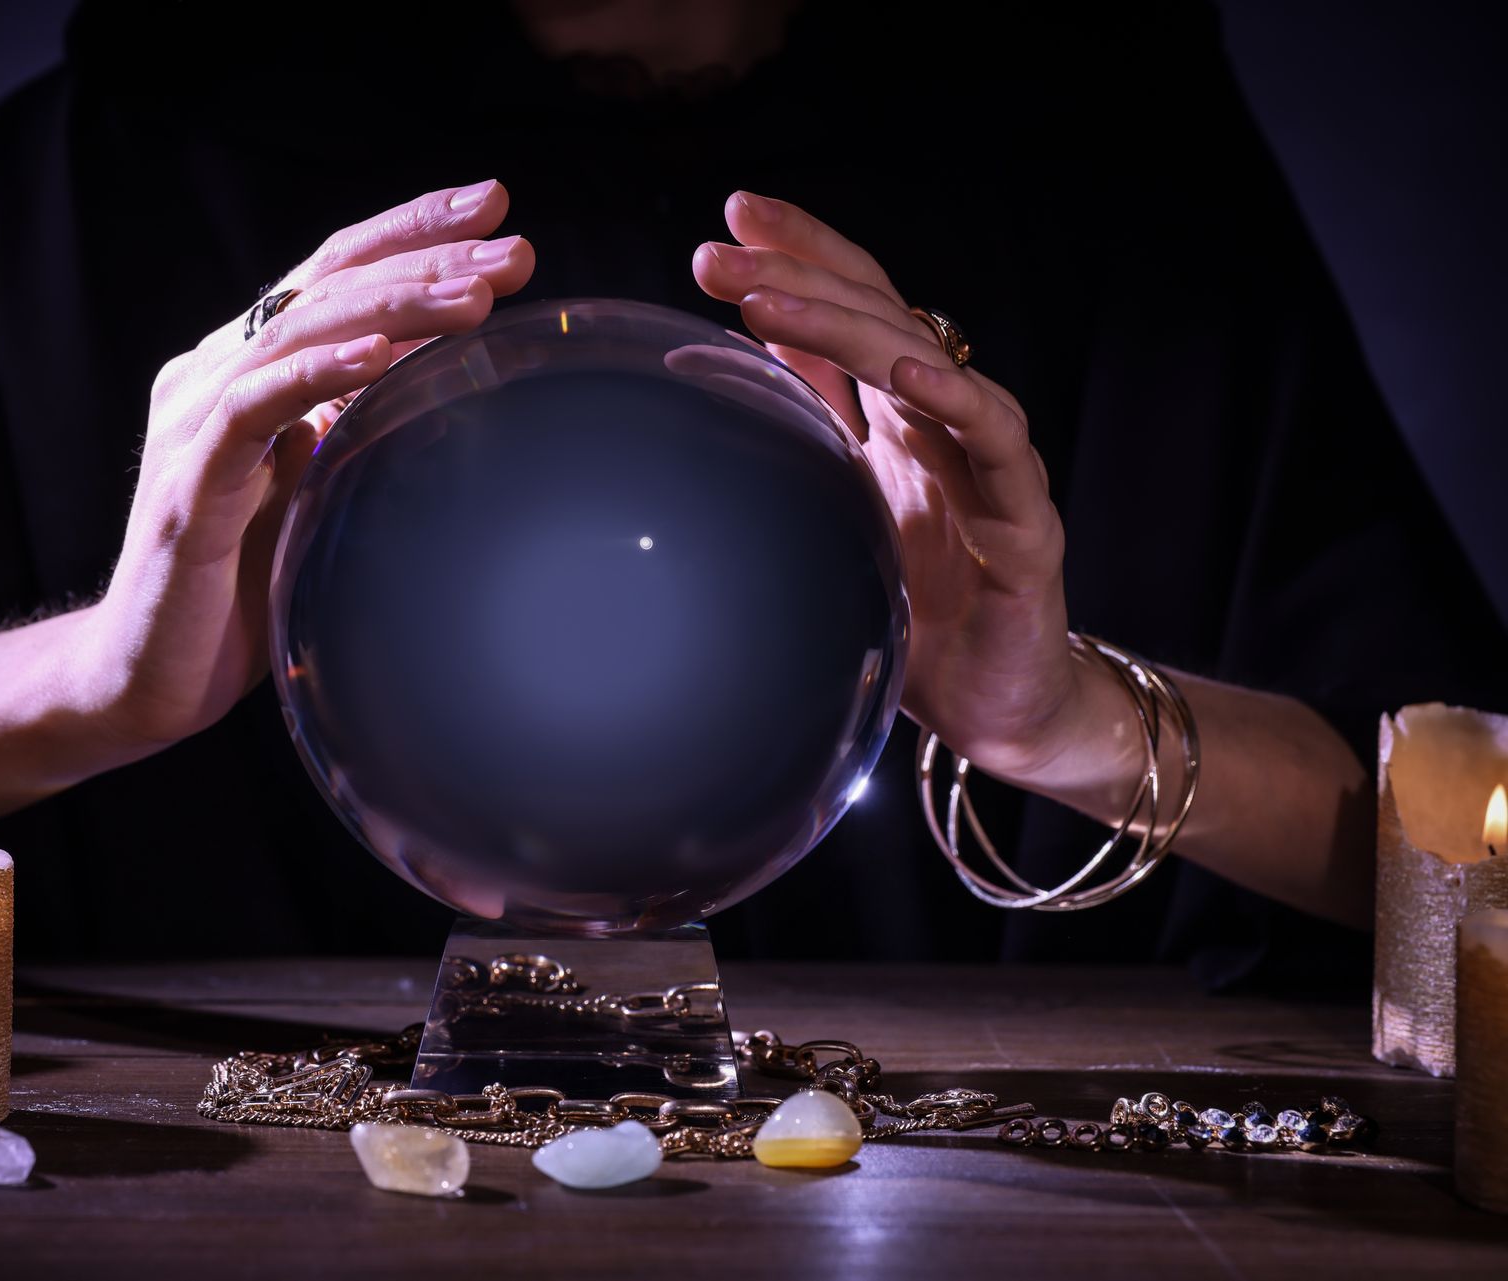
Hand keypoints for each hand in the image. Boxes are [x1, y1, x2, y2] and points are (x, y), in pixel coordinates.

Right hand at [75, 180, 535, 755]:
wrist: (142, 680)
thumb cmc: (238, 593)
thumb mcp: (317, 494)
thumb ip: (356, 433)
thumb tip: (443, 391)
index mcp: (244, 371)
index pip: (332, 274)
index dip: (410, 233)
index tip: (496, 210)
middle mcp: (211, 377)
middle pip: (324, 284)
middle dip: (422, 252)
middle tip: (510, 238)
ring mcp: (192, 425)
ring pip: (296, 330)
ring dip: (394, 304)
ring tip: (475, 294)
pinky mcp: (186, 487)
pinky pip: (253, 410)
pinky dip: (316, 374)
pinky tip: (378, 355)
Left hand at [692, 191, 1095, 784]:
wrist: (997, 706)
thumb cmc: (920, 606)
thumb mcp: (843, 501)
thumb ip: (812, 421)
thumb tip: (730, 349)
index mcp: (903, 414)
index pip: (854, 306)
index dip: (801, 252)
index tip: (729, 219)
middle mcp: (949, 423)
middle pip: (881, 316)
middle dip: (800, 273)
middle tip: (722, 250)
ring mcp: (991, 466)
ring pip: (929, 366)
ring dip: (850, 325)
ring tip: (774, 299)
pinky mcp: (1026, 526)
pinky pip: (997, 448)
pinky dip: (957, 402)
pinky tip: (906, 374)